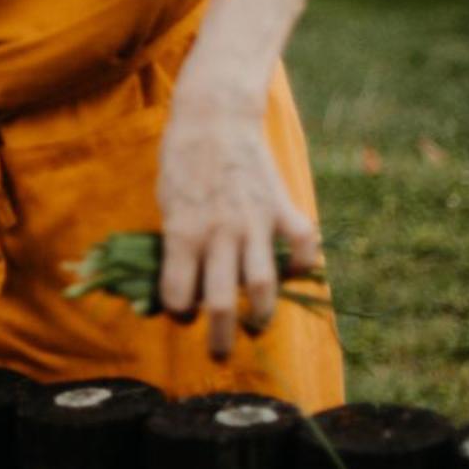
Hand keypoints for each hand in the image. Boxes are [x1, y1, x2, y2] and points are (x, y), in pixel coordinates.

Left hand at [156, 85, 319, 359]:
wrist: (216, 116)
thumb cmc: (182, 159)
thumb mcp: (166, 201)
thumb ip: (175, 241)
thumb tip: (178, 282)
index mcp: (183, 231)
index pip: (179, 294)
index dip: (177, 311)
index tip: (180, 312)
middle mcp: (220, 232)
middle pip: (221, 303)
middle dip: (220, 337)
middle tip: (219, 353)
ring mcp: (255, 221)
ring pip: (263, 287)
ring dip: (260, 316)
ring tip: (256, 326)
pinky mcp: (283, 207)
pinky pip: (302, 248)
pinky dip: (300, 265)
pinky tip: (290, 272)